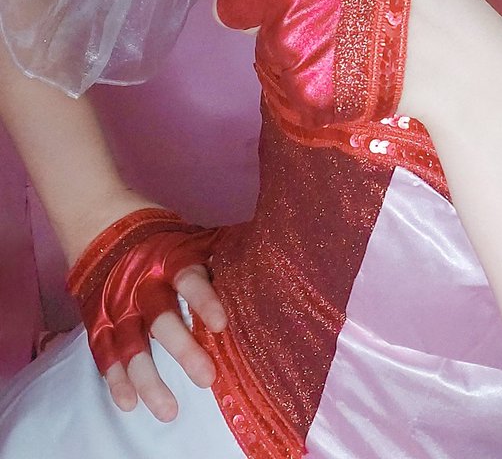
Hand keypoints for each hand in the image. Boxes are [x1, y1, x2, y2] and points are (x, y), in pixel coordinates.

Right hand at [67, 207, 225, 420]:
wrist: (100, 222)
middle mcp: (143, 285)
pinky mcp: (99, 321)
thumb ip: (220, 252)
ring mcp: (118, 306)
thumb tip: (271, 251)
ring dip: (149, 380)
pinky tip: (130, 403)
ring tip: (169, 409)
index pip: (189, 280)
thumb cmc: (160, 236)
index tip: (221, 324)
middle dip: (183, 349)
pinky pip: (105, 354)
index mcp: (170, 259)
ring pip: (132, 346)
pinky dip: (116, 380)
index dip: (204, 301)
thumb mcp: (190, 236)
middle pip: (162, 320)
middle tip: (207, 377)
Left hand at [107, 0, 416, 130]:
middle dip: (263, 2)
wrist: (456, 57)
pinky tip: (350, 63)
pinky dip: (312, 76)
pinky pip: (286, 81)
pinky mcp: (300, 91)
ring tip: (348, 32)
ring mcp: (291, 47)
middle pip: (234, 5)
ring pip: (265, 42)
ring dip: (295, 39)